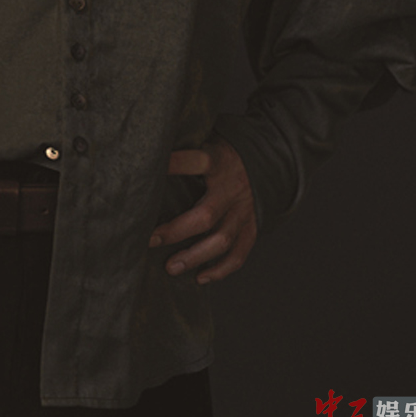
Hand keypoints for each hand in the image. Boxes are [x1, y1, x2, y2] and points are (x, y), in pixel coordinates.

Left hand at [149, 135, 255, 284]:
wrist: (268, 157)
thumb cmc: (224, 151)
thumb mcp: (208, 138)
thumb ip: (186, 146)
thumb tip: (147, 149)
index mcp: (219, 160)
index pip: (196, 161)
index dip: (175, 164)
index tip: (151, 171)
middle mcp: (232, 188)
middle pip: (205, 215)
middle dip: (176, 231)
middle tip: (150, 240)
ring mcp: (244, 210)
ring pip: (222, 240)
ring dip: (195, 256)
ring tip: (171, 267)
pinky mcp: (252, 226)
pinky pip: (239, 253)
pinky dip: (221, 269)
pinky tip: (201, 277)